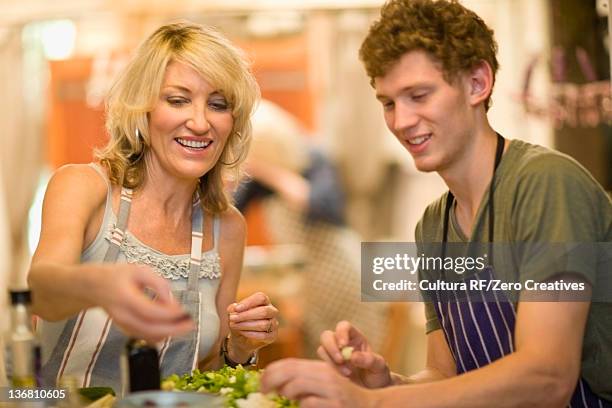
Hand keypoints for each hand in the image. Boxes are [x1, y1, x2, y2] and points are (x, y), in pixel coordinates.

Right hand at [90, 263, 193, 342]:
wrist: (95, 287)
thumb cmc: (118, 277)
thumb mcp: (140, 270)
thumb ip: (158, 283)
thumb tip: (171, 300)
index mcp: (125, 297)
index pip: (149, 311)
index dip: (168, 314)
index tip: (183, 311)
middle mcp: (123, 315)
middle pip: (150, 330)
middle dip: (173, 329)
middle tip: (190, 324)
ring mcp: (123, 325)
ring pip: (148, 336)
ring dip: (169, 332)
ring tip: (183, 323)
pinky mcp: (127, 330)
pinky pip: (146, 337)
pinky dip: (160, 333)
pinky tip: (170, 325)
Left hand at [227, 292, 277, 356]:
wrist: (241, 339)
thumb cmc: (239, 322)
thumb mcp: (233, 314)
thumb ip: (232, 309)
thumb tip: (234, 308)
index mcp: (264, 301)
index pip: (260, 298)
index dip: (249, 302)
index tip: (236, 308)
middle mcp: (271, 311)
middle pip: (264, 311)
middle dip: (246, 315)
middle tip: (232, 318)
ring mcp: (274, 324)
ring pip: (264, 324)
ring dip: (246, 325)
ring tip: (234, 326)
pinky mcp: (272, 336)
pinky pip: (264, 336)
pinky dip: (251, 334)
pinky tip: (242, 332)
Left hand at [261, 358, 376, 407]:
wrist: (369, 405)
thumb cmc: (341, 395)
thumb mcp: (323, 382)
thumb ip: (304, 379)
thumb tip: (276, 384)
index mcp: (320, 367)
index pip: (290, 363)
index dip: (271, 371)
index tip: (261, 381)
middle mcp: (325, 375)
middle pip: (290, 372)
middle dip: (272, 380)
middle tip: (264, 390)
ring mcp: (330, 390)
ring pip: (296, 386)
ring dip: (286, 393)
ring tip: (286, 398)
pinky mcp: (334, 405)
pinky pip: (308, 404)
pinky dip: (302, 405)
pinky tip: (303, 406)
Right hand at [318, 321, 390, 388]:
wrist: (373, 391)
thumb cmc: (377, 375)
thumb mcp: (379, 367)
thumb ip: (368, 360)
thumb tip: (352, 356)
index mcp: (355, 337)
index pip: (344, 326)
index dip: (341, 333)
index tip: (343, 345)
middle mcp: (341, 344)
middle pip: (327, 336)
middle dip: (331, 347)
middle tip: (341, 360)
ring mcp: (333, 355)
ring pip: (322, 350)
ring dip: (331, 362)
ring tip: (348, 374)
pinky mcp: (328, 367)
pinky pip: (321, 365)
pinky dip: (330, 371)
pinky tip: (342, 379)